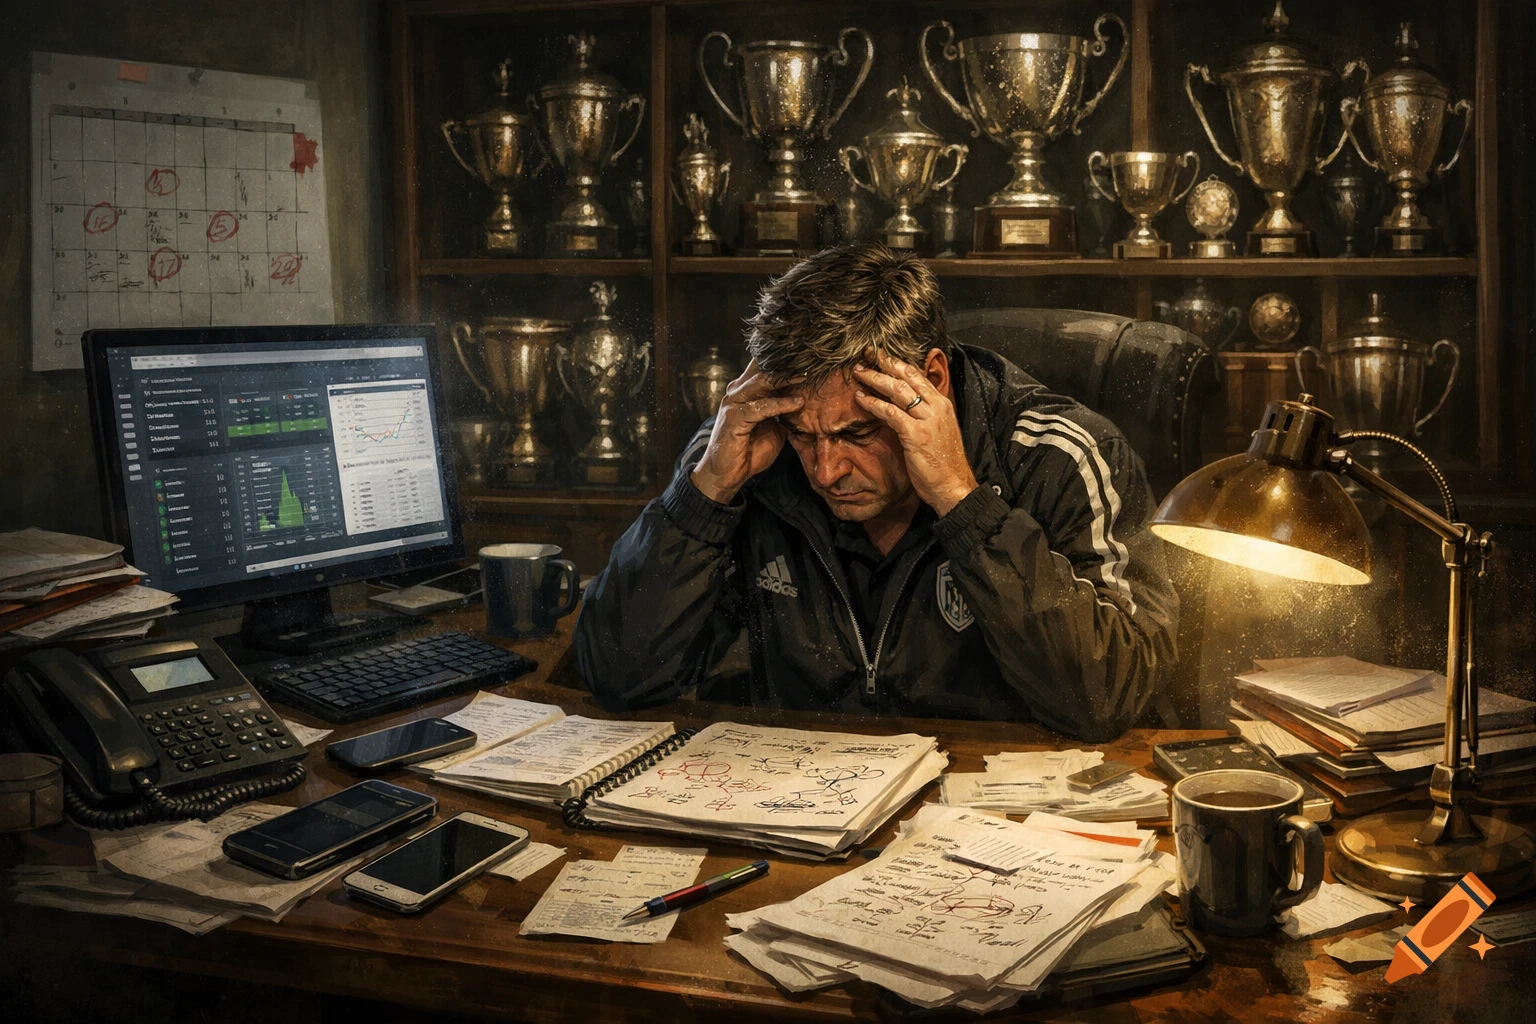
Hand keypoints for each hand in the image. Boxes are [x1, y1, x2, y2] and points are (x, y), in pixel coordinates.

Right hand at [690, 357, 804, 503]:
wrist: (729, 474)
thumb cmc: (750, 450)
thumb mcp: (775, 426)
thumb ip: (784, 411)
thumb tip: (806, 400)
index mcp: (747, 390)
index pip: (763, 366)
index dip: (783, 358)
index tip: (807, 352)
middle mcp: (738, 391)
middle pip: (762, 367)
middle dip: (785, 361)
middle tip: (809, 355)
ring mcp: (734, 403)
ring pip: (761, 382)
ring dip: (785, 378)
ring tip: (806, 375)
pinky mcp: (734, 417)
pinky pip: (761, 407)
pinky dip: (781, 404)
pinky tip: (797, 402)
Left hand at [852, 351, 978, 515]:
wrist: (953, 486)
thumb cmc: (944, 463)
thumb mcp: (938, 431)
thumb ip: (925, 415)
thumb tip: (904, 405)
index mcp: (943, 404)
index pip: (918, 376)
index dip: (898, 364)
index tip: (882, 356)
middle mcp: (937, 407)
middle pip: (907, 377)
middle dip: (885, 363)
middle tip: (866, 354)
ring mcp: (927, 420)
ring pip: (898, 391)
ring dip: (875, 379)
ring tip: (859, 373)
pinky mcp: (916, 435)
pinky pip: (891, 413)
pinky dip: (874, 403)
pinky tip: (861, 398)